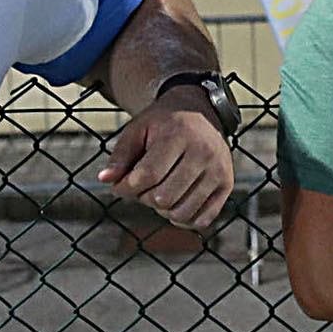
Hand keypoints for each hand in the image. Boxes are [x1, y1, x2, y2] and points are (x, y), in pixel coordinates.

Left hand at [99, 95, 234, 229]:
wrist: (201, 112)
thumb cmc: (163, 124)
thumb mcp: (138, 129)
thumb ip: (120, 155)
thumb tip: (105, 180)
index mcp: (179, 135)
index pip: (148, 175)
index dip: (127, 188)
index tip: (119, 188)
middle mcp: (204, 153)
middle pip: (164, 197)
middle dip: (144, 198)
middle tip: (142, 187)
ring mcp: (219, 170)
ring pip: (181, 212)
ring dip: (162, 210)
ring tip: (158, 193)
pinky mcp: (226, 185)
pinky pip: (202, 219)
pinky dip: (182, 219)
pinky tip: (174, 204)